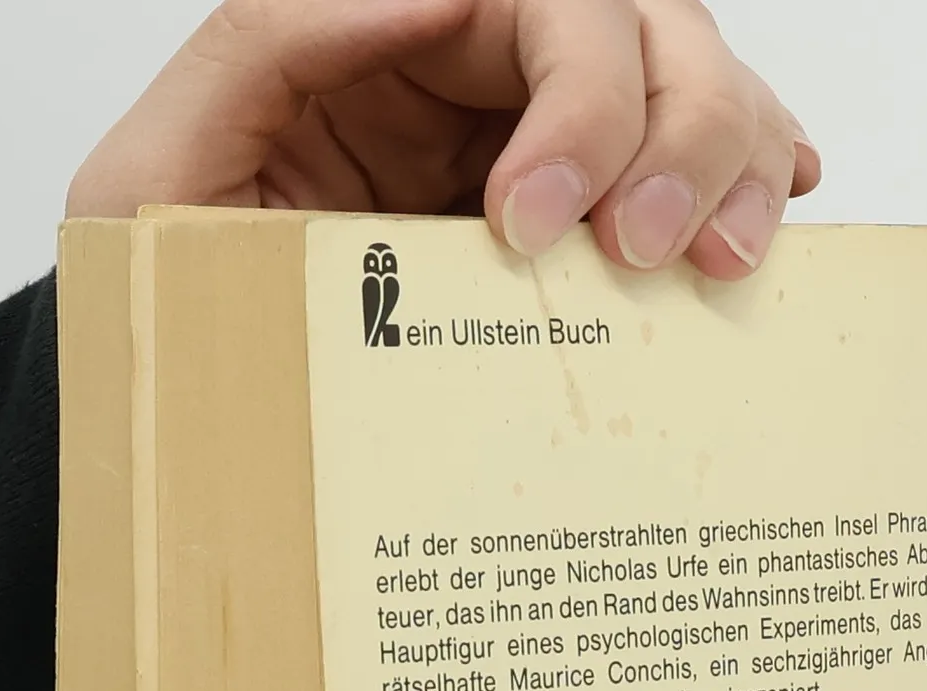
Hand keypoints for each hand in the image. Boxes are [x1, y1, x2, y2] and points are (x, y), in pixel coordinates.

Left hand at [67, 0, 820, 278]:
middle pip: (637, 28)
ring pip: (689, 83)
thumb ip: (269, 47)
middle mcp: (472, 76)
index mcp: (383, 41)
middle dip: (670, 128)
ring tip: (719, 266)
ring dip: (729, 156)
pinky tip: (766, 221)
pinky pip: (694, 169)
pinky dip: (750, 178)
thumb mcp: (160, 172)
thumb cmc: (166, 307)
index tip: (533, 224)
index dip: (571, 96)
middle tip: (648, 255)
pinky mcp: (573, 229)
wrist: (185, 417)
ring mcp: (533, 148)